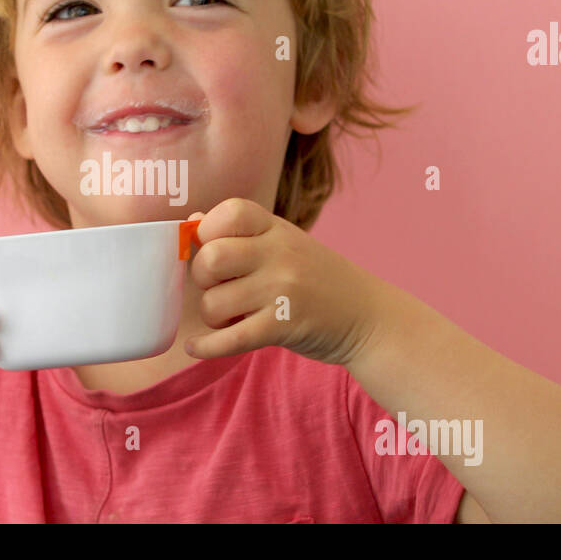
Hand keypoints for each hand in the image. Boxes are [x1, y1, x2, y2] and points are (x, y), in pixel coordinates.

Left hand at [183, 198, 381, 366]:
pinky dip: (206, 346)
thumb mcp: (283, 243)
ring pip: (214, 302)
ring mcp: (283, 290)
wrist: (367, 317)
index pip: (230, 213)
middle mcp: (281, 254)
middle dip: (202, 278)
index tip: (210, 247)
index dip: (208, 230)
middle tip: (219, 287)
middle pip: (211, 258)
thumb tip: (192, 221)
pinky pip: (230, 339)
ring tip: (231, 316)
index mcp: (277, 229)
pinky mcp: (284, 327)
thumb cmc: (316, 279)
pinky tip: (196, 346)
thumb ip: (241, 234)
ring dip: (212, 316)